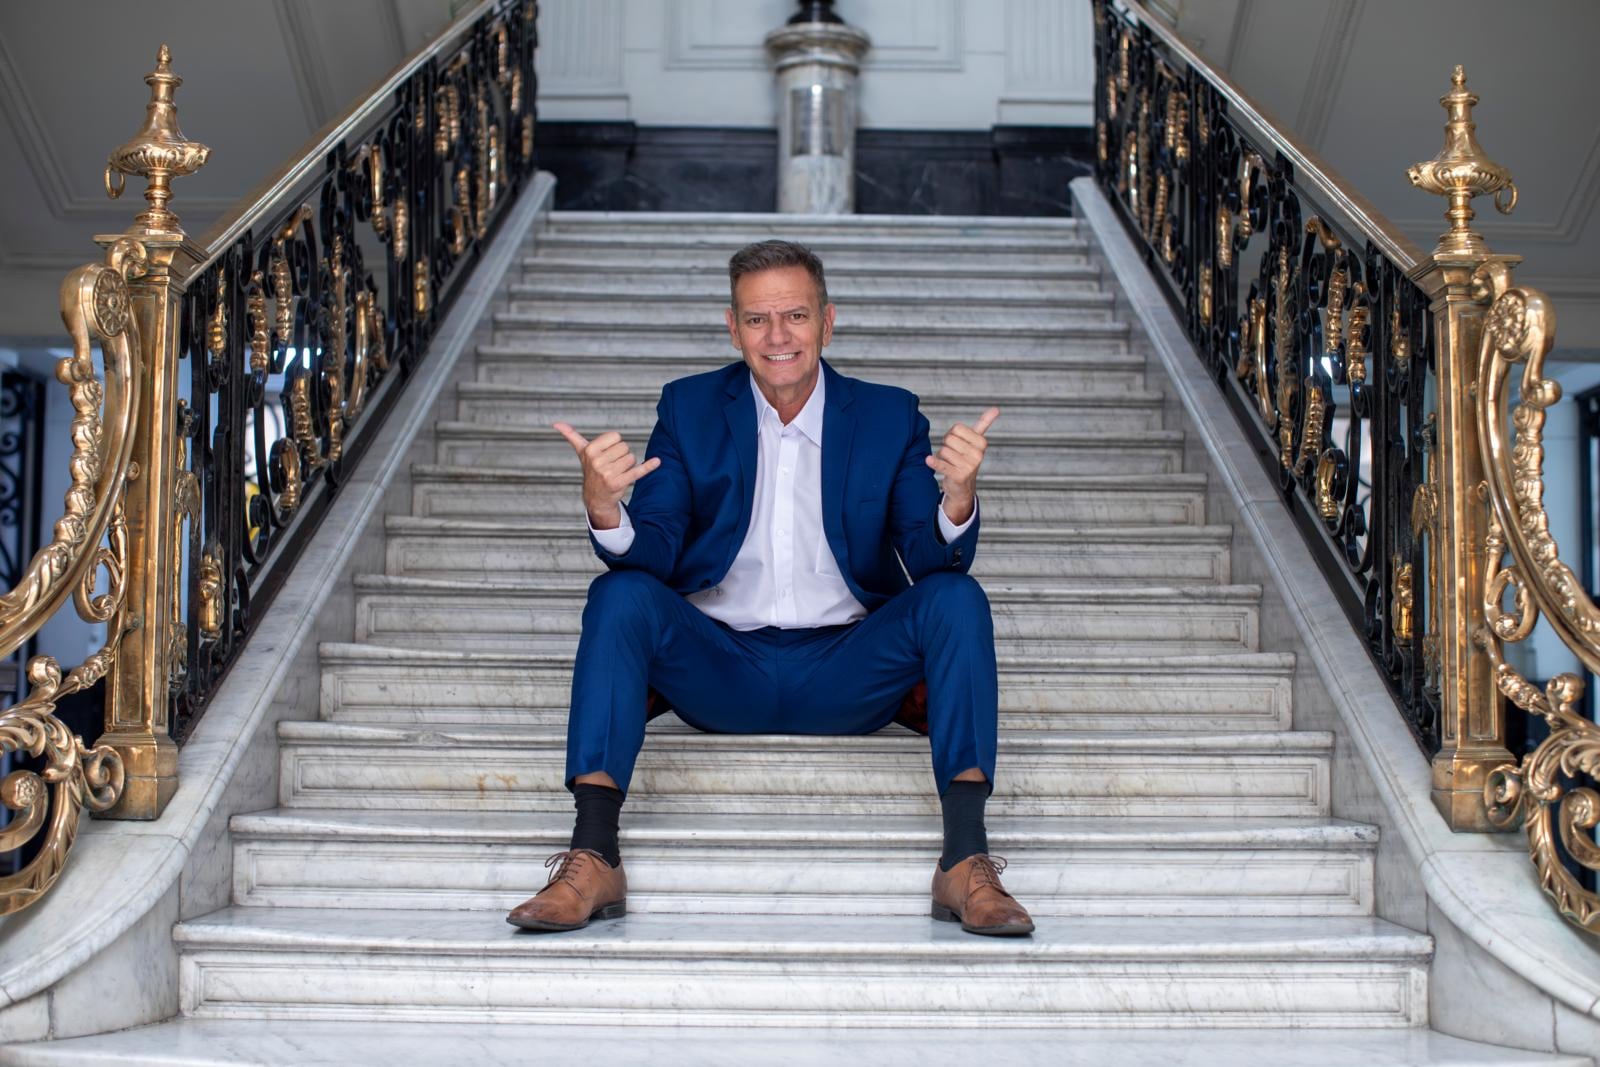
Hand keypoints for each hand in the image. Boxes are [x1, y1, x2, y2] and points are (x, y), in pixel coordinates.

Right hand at [554, 422, 660, 529]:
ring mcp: (608, 473)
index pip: (616, 437)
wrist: (595, 497)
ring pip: (632, 458)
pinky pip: (638, 471)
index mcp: (590, 450)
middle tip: (612, 465)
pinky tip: (657, 461)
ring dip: (629, 465)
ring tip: (617, 472)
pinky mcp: (620, 483)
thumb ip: (571, 436)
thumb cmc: (591, 470)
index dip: (615, 445)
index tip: (607, 454)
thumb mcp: (581, 452)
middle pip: (625, 447)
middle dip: (622, 455)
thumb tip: (556, 424)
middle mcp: (597, 461)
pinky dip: (649, 466)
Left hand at [926, 407, 998, 525]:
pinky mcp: (959, 476)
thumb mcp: (976, 442)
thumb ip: (984, 424)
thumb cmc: (966, 459)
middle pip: (949, 439)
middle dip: (946, 446)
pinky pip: (942, 465)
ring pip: (943, 450)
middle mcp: (978, 454)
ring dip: (941, 457)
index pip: (957, 428)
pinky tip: (928, 460)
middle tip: (952, 456)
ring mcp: (969, 466)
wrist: (963, 487)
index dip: (952, 435)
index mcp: (982, 443)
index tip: (957, 444)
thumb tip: (996, 408)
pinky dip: (934, 462)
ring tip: (950, 464)